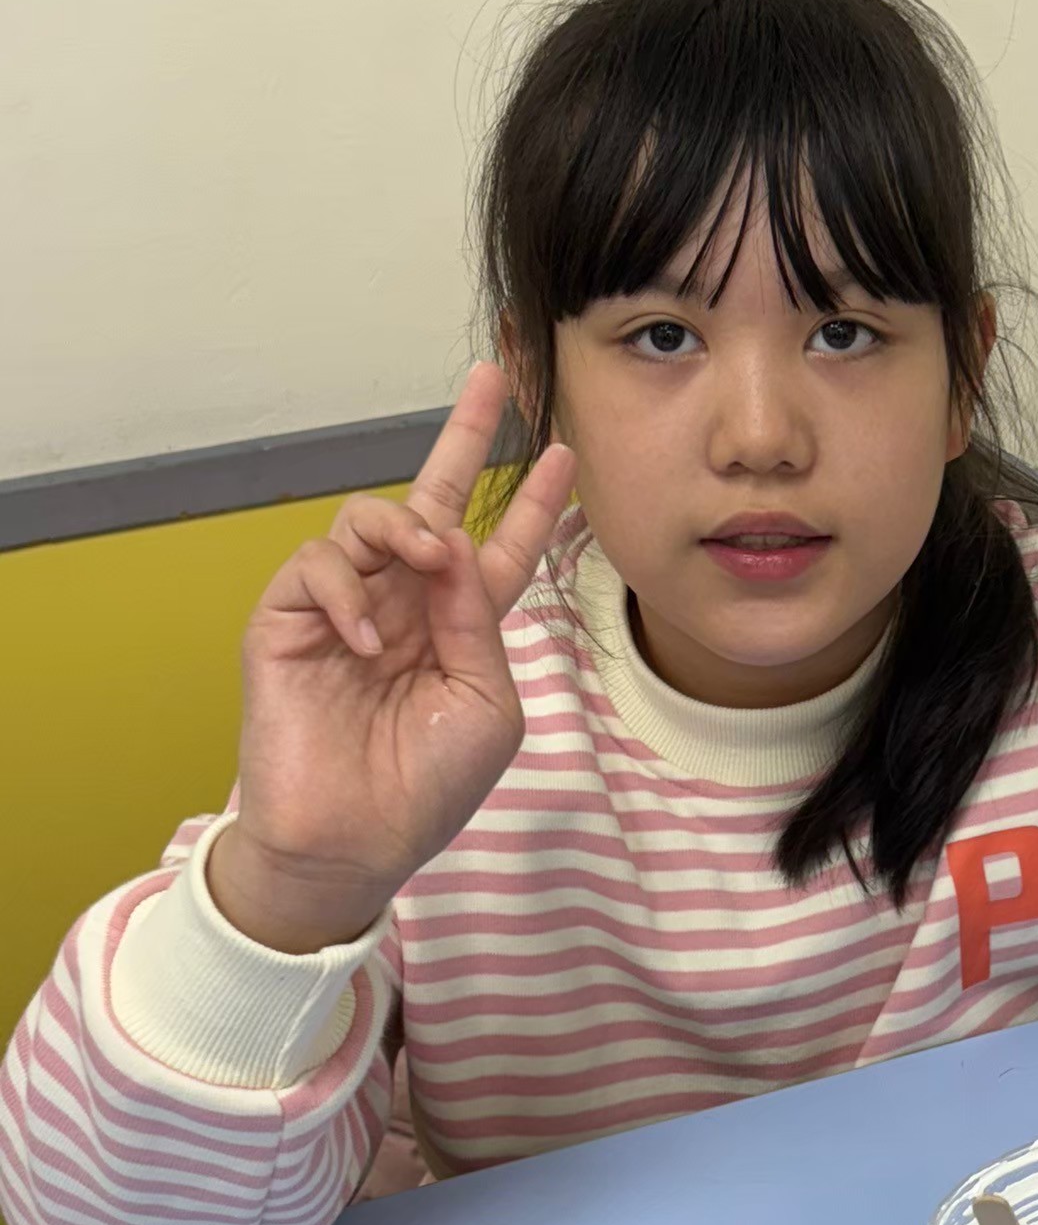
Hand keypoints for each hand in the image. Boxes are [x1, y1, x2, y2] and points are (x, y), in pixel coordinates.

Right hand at [211, 364, 576, 952]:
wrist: (352, 844)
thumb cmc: (426, 790)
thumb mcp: (487, 706)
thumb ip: (479, 622)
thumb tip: (453, 545)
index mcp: (460, 629)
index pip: (498, 550)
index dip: (532, 503)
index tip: (564, 453)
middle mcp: (404, 606)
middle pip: (432, 503)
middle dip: (464, 439)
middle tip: (494, 380)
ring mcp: (345, 610)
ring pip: (369, 521)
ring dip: (405, 527)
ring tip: (426, 558)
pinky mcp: (287, 622)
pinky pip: (318, 566)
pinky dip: (348, 592)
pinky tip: (367, 643)